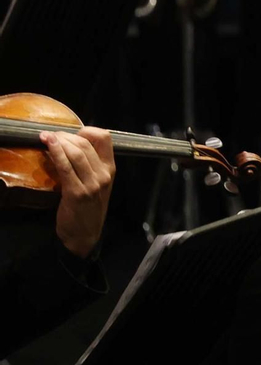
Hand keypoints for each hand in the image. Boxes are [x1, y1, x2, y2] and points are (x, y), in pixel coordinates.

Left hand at [42, 127, 114, 258]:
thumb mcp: (96, 184)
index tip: (71, 133)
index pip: (104, 138)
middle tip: (51, 135)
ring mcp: (92, 184)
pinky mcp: (77, 193)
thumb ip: (89, 165)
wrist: (85, 234)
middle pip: (85, 143)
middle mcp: (105, 175)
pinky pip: (66, 167)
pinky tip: (47, 147)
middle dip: (65, 135)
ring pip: (76, 153)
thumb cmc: (87, 207)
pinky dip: (55, 154)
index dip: (86, 130)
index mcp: (110, 169)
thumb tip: (70, 144)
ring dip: (58, 142)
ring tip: (45, 138)